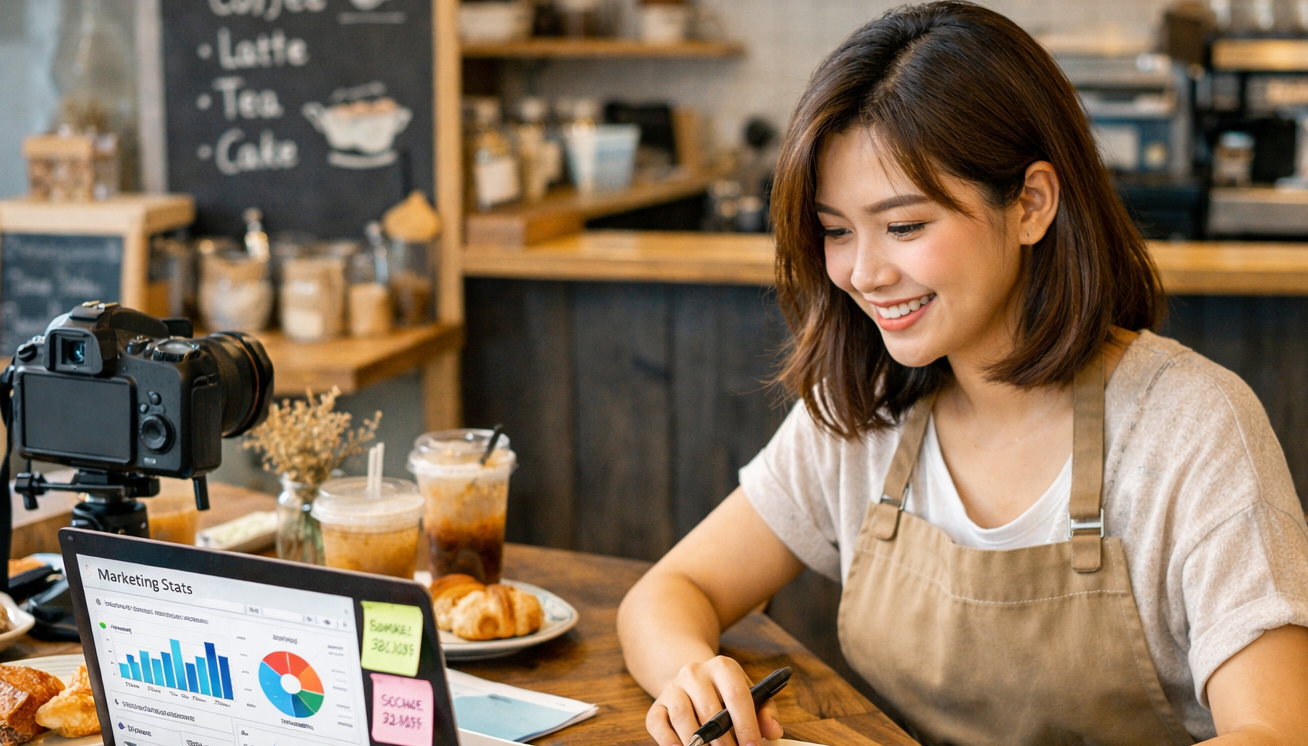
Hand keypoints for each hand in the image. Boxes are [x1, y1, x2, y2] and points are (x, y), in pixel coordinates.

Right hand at [646, 656, 784, 745]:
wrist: (693, 680)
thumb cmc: (726, 693)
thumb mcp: (749, 694)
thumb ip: (765, 712)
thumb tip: (774, 732)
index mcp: (722, 667)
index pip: (736, 694)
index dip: (746, 724)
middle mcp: (694, 673)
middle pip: (709, 710)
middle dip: (724, 741)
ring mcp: (673, 688)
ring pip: (683, 717)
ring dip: (699, 742)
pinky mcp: (657, 706)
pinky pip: (659, 724)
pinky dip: (668, 741)